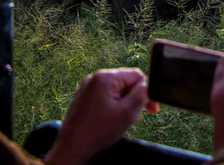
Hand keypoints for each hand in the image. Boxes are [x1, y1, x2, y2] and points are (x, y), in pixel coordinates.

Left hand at [44, 68, 158, 164]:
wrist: (72, 147)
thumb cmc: (98, 131)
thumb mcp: (128, 112)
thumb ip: (142, 94)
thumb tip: (148, 84)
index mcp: (105, 77)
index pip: (136, 75)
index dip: (146, 91)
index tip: (151, 108)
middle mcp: (95, 78)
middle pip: (125, 82)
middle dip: (134, 98)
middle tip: (138, 116)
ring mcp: (87, 88)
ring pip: (115, 91)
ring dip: (124, 104)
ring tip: (122, 121)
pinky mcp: (83, 98)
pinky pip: (104, 97)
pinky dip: (112, 106)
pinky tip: (111, 121)